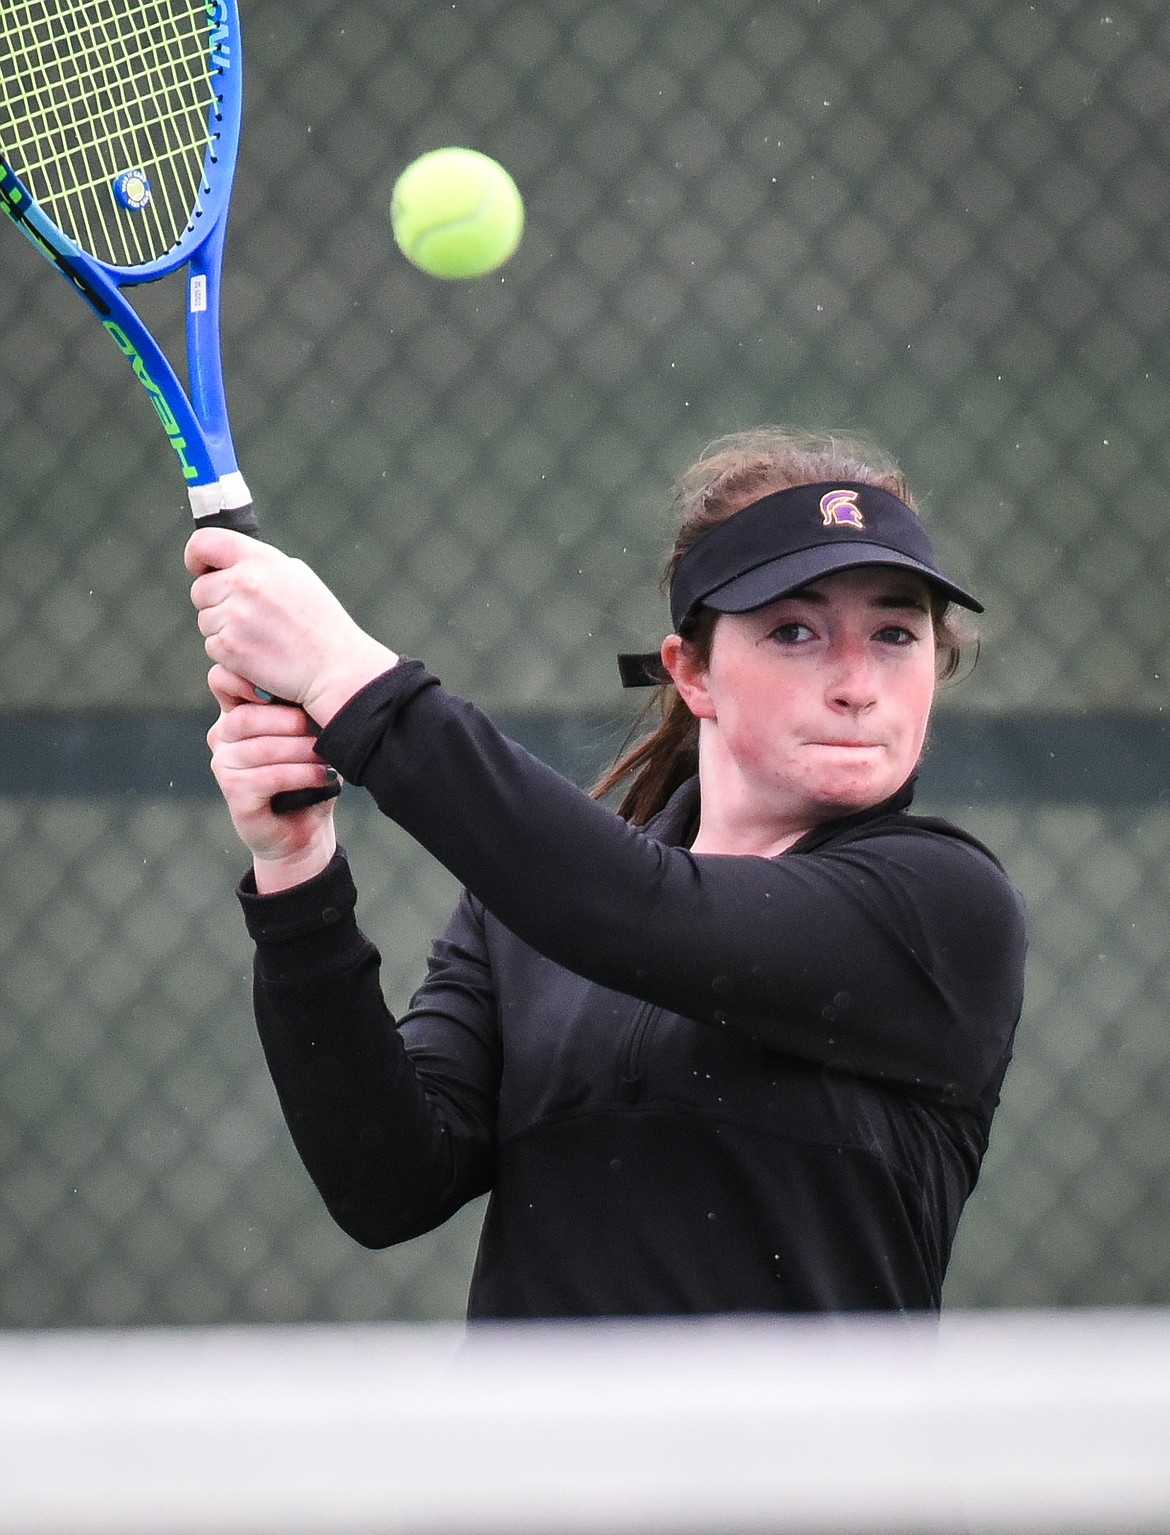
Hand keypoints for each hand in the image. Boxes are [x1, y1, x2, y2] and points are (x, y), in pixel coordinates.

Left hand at [185, 528, 397, 726]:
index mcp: (261, 560)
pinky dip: (229, 654)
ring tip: (262, 639)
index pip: (204, 543)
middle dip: (217, 604)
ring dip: (224, 631)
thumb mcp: (297, 579)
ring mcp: (234, 615)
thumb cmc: (320, 625)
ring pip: (206, 620)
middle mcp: (244, 582)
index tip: (202, 570)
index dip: (196, 557)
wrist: (335, 667)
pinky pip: (212, 646)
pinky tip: (259, 656)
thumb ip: (259, 567)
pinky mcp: (228, 646)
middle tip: (250, 620)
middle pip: (201, 590)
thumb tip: (225, 565)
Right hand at [206, 664, 338, 889]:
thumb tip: (314, 684)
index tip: (283, 689)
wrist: (305, 829)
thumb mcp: (310, 734)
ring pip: (260, 747)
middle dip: (292, 722)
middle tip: (323, 730)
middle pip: (247, 715)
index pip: (222, 679)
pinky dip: (300, 775)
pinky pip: (266, 777)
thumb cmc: (310, 775)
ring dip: (302, 751)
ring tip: (327, 757)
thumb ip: (299, 707)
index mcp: (237, 712)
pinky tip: (323, 777)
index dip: (246, 677)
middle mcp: (222, 735)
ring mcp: (223, 764)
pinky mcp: (233, 792)